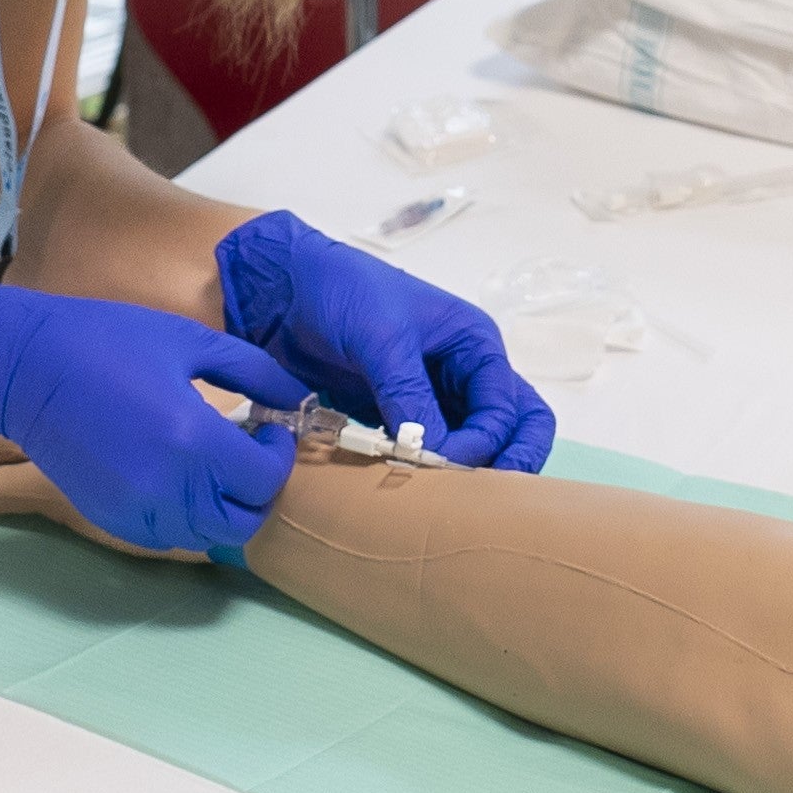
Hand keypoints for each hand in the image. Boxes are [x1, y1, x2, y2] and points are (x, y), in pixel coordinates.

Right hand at [0, 277, 309, 550]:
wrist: (26, 367)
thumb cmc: (109, 340)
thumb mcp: (190, 341)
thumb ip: (255, 372)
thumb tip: (300, 397)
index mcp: (193, 438)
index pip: (265, 478)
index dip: (279, 455)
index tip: (269, 428)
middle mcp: (168, 486)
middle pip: (243, 521)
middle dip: (258, 490)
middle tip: (250, 455)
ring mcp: (135, 509)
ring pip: (206, 536)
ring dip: (223, 507)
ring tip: (214, 465)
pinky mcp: (110, 518)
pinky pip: (167, 536)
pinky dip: (186, 517)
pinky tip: (178, 479)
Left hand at [213, 212, 555, 470]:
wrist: (281, 292)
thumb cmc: (341, 292)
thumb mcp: (381, 337)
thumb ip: (409, 395)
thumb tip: (434, 455)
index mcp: (474, 344)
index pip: (507, 407)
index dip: (485, 441)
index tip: (445, 463)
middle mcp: (463, 374)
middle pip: (511, 428)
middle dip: (508, 463)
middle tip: (486, 501)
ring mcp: (431, 399)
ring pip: (472, 446)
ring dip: (464, 474)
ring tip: (444, 501)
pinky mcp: (397, 418)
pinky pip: (425, 452)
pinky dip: (424, 473)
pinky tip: (409, 491)